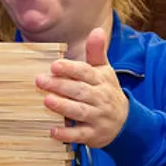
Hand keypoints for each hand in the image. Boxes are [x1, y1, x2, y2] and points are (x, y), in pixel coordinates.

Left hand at [37, 28, 128, 147]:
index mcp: (101, 80)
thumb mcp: (104, 71)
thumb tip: (97, 30)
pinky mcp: (94, 135)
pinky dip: (67, 134)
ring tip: (47, 100)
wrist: (125, 121)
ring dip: (63, 106)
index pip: (86, 73)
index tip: (54, 65)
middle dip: (60, 86)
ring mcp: (98, 117)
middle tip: (40, 81)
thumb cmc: (106, 91)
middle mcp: (101, 98)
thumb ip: (97, 52)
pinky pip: (80, 135)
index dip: (70, 69)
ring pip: (80, 111)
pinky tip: (53, 131)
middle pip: (80, 91)